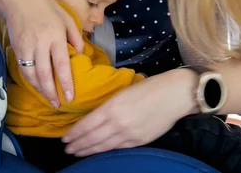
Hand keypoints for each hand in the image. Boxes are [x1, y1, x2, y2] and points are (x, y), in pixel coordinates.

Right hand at [0, 0, 84, 106]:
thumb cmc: (46, 7)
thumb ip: (75, 36)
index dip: (66, 82)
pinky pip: (24, 69)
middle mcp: (40, 43)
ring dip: (40, 89)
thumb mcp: (66, 17)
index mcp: (55, 35)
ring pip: (32, 75)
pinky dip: (31, 80)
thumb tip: (81, 54)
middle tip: (58, 105)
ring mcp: (26, 47)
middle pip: (45, 74)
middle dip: (51, 92)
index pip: (61, 64)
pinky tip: (38, 86)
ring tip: (49, 99)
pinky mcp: (16, 48)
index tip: (70, 97)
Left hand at [62, 68, 198, 155]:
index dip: (75, 133)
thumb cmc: (149, 87)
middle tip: (67, 149)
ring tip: (78, 153)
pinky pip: (118, 148)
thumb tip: (95, 117)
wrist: (175, 95)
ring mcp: (129, 134)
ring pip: (104, 146)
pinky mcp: (140, 141)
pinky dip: (106, 151)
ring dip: (88, 150)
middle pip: (92, 138)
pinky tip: (99, 152)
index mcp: (113, 107)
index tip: (65, 138)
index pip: (87, 124)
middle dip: (78, 144)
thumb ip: (109, 106)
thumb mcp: (123, 92)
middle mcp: (118, 123)